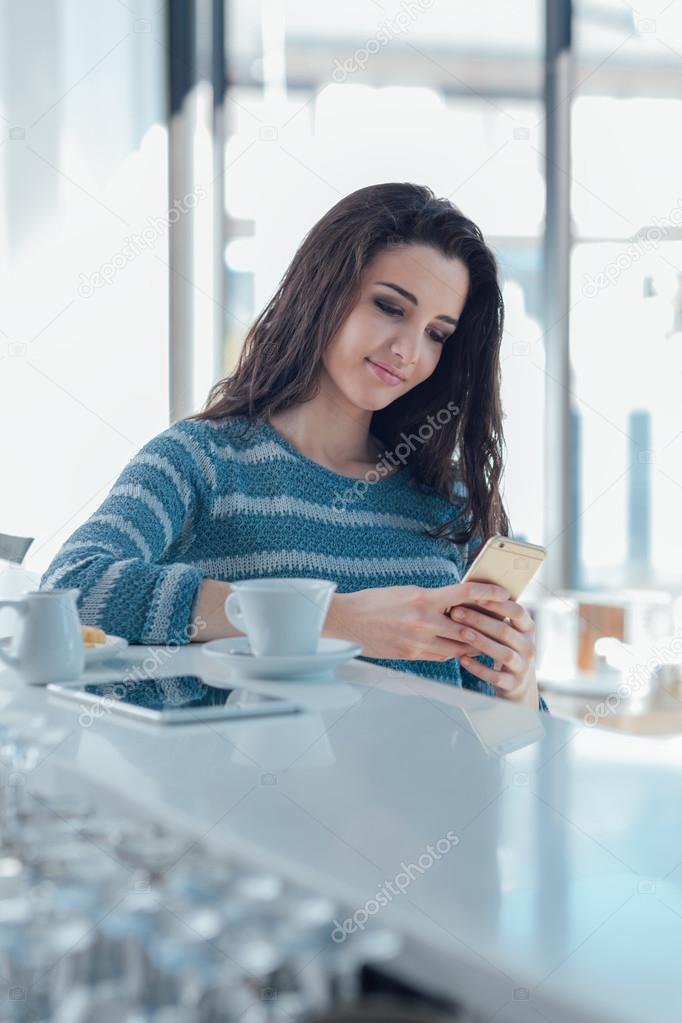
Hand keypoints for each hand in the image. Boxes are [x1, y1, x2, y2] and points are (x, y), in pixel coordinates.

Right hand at [322, 582, 510, 661]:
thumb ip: (431, 598)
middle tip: (501, 625)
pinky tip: (456, 648)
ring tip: (484, 640)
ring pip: (457, 648)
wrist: (347, 621)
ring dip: (471, 644)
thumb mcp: (406, 592)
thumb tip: (454, 601)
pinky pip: (440, 656)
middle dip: (485, 628)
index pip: (464, 593)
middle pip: (467, 627)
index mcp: (423, 598)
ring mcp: (418, 641)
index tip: (503, 593)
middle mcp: (424, 621)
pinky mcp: (410, 655)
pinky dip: (451, 652)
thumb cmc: (374, 602)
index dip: (488, 593)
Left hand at [448, 598, 537, 705]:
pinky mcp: (513, 684)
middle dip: (479, 620)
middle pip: (506, 631)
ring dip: (481, 642)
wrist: (517, 684)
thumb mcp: (507, 632)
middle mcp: (529, 647)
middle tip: (456, 612)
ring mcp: (523, 667)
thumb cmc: (505, 648)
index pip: (518, 612)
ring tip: (461, 633)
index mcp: (528, 629)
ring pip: (503, 653)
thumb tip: (468, 592)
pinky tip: (462, 659)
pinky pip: (496, 677)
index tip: (475, 596)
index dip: (498, 604)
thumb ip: (496, 616)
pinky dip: (478, 668)